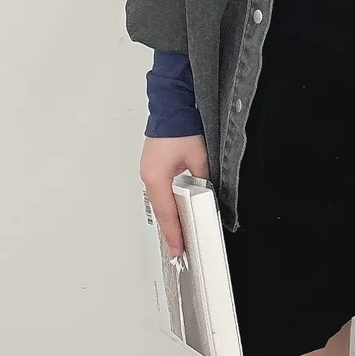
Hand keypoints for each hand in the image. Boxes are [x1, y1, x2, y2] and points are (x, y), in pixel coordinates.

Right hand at [140, 134, 208, 258]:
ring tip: (177, 234)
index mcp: (157, 178)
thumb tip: (205, 195)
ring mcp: (148, 171)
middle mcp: (149, 177)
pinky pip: (159, 192)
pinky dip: (166, 204)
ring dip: (169, 218)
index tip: (178, 250)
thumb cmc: (180, 126)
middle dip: (171, 230)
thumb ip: (201, 180)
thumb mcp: (198, 157)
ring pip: (159, 203)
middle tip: (179, 248)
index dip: (174, 234)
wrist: (172, 105)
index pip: (167, 214)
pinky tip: (174, 210)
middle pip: (161, 211)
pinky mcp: (152, 166)